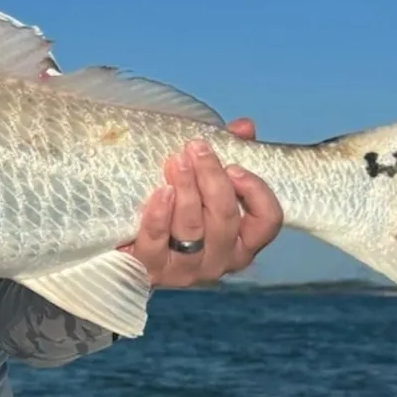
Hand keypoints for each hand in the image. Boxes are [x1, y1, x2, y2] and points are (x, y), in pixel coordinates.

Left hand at [121, 118, 282, 287]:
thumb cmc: (176, 212)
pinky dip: (159, 214)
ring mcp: (186, 269)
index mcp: (241, 241)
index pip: (267, 221)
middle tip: (196, 148)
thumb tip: (244, 127)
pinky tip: (160, 191)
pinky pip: (157, 241)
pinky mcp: (151, 270)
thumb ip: (229, 154)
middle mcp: (220, 259)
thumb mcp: (205, 183)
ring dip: (186, 189)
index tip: (234, 166)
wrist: (128, 251)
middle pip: (225, 218)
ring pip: (193, 228)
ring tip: (176, 161)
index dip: (255, 192)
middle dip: (212, 178)